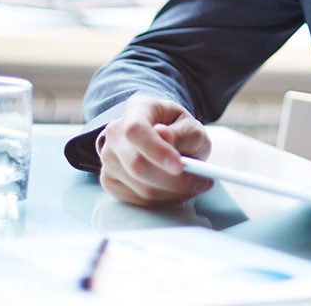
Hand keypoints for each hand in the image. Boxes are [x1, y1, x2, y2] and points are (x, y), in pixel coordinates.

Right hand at [97, 95, 212, 205]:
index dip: (156, 150)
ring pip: (139, 187)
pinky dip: (164, 200)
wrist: (167, 140)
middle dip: (172, 181)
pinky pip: (138, 200)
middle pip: (136, 164)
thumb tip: (164, 137)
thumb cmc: (179, 131)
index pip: (136, 130)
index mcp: (137, 109)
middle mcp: (115, 132)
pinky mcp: (110, 181)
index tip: (179, 166)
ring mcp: (109, 158)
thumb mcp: (191, 127)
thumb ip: (181, 133)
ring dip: (173, 193)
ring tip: (194, 185)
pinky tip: (178, 191)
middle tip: (202, 182)